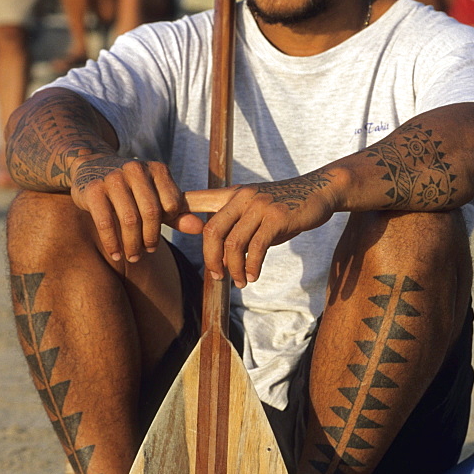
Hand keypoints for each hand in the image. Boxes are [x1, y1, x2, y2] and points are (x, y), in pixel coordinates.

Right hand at [69, 154, 200, 262]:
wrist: (92, 166)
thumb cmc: (132, 189)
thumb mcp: (157, 197)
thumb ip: (178, 214)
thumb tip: (200, 228)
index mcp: (157, 169)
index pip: (172, 203)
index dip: (168, 224)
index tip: (158, 239)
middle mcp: (135, 169)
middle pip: (151, 212)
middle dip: (151, 238)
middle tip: (148, 252)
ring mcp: (113, 178)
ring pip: (129, 219)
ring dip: (132, 244)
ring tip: (133, 256)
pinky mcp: (93, 189)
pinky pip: (105, 222)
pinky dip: (112, 243)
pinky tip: (116, 254)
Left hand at [179, 170, 339, 286]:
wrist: (318, 191)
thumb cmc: (283, 206)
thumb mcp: (254, 210)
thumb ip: (235, 225)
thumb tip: (220, 254)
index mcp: (230, 195)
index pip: (192, 201)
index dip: (172, 215)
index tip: (154, 233)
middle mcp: (241, 197)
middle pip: (211, 231)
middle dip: (210, 259)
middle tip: (217, 276)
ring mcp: (259, 206)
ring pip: (233, 243)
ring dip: (233, 268)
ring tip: (238, 281)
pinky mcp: (277, 217)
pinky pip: (256, 247)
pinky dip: (251, 266)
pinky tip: (252, 276)